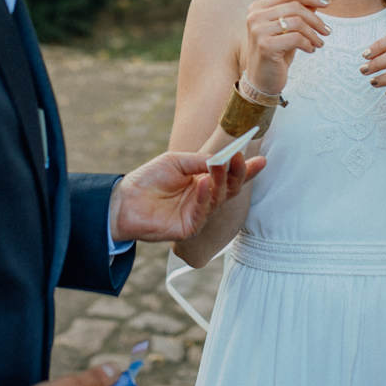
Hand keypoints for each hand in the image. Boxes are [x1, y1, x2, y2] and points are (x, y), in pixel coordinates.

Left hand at [111, 150, 265, 241]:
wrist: (123, 200)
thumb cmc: (149, 179)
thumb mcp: (175, 161)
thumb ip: (198, 161)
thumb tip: (221, 158)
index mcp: (204, 181)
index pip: (230, 176)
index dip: (247, 169)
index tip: (261, 160)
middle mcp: (205, 198)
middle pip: (231, 188)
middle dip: (237, 173)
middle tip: (237, 158)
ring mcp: (199, 213)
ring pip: (219, 198)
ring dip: (220, 180)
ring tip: (219, 164)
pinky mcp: (190, 227)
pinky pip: (202, 212)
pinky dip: (204, 196)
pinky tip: (203, 183)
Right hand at [244, 0, 330, 94]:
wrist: (261, 80)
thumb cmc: (275, 53)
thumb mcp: (287, 30)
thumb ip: (297, 14)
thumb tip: (316, 2)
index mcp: (258, 8)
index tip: (326, 4)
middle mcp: (255, 16)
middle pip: (295, 6)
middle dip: (315, 19)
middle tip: (326, 30)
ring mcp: (258, 30)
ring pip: (297, 22)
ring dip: (313, 33)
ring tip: (319, 43)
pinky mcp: (265, 45)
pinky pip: (296, 38)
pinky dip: (308, 43)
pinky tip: (310, 50)